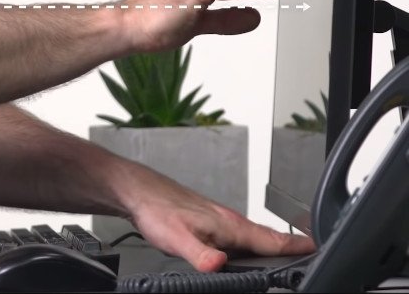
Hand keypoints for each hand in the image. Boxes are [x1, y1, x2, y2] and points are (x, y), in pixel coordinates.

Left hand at [119, 165, 314, 271]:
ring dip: (271, 246)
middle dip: (291, 248)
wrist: (138, 192)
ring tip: (286, 257)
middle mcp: (229, 221)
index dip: (298, 247)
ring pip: (252, 236)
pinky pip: (237, 236)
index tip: (321, 250)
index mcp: (230, 226)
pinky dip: (249, 244)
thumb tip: (218, 266)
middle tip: (310, 256)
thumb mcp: (178, 238)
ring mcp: (219, 220)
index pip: (272, 240)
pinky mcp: (208, 222)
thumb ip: (200, 254)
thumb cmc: (156, 209)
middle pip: (268, 238)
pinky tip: (243, 253)